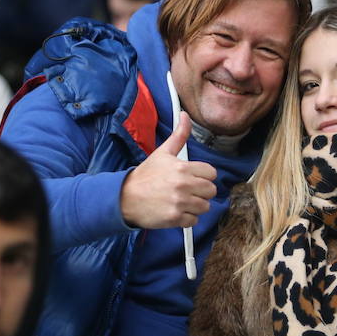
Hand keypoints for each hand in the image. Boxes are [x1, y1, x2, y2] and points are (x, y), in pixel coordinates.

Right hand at [120, 113, 217, 228]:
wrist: (125, 197)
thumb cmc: (146, 175)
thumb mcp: (163, 153)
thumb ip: (179, 135)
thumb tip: (185, 115)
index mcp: (182, 168)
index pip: (211, 173)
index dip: (203, 176)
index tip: (192, 178)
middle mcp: (183, 185)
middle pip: (211, 191)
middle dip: (201, 192)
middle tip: (188, 191)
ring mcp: (179, 202)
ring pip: (205, 207)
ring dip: (195, 206)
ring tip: (181, 201)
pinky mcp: (175, 218)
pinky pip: (194, 220)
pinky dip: (187, 218)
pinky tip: (176, 211)